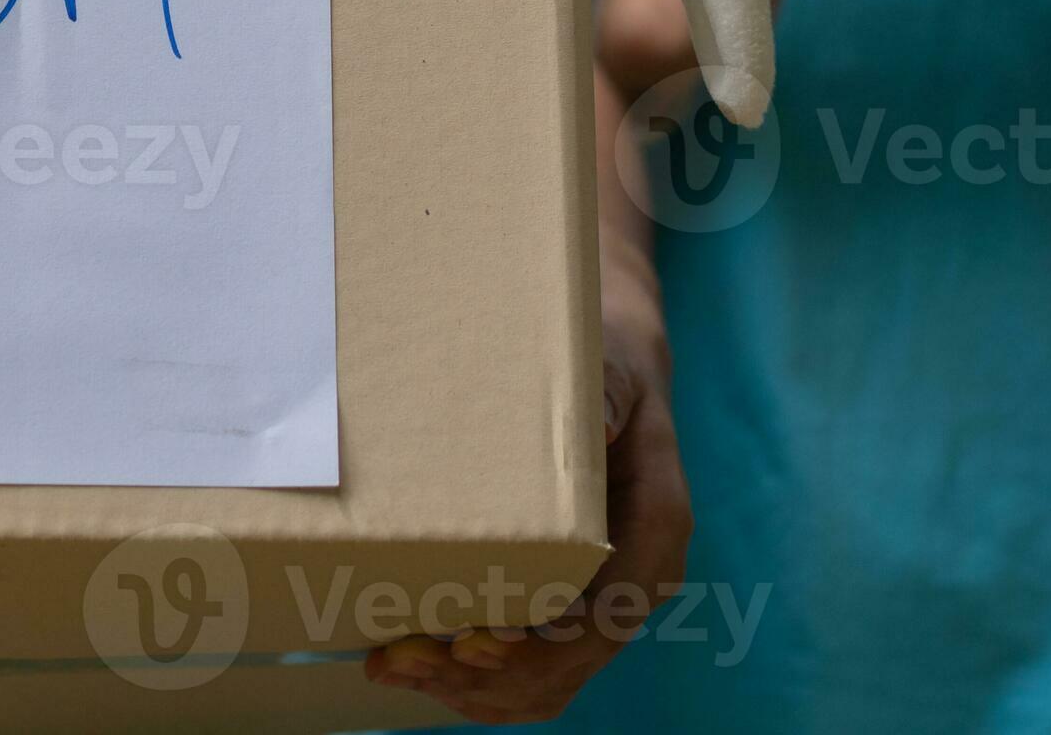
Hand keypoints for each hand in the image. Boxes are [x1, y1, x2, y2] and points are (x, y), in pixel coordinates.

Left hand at [361, 310, 690, 720]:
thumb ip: (601, 395)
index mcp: (655, 527)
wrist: (618, 365)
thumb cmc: (604, 363)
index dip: (542, 644)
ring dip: (473, 689)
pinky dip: (480, 685)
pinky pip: (536, 672)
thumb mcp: (604, 365)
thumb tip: (587, 419)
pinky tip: (419, 671)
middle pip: (570, 661)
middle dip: (487, 675)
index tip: (472, 640)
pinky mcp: (574, 607)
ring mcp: (607, 600)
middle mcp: (638, 577)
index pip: (608, 614)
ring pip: (549, 681)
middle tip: (402, 659)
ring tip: (395, 668)